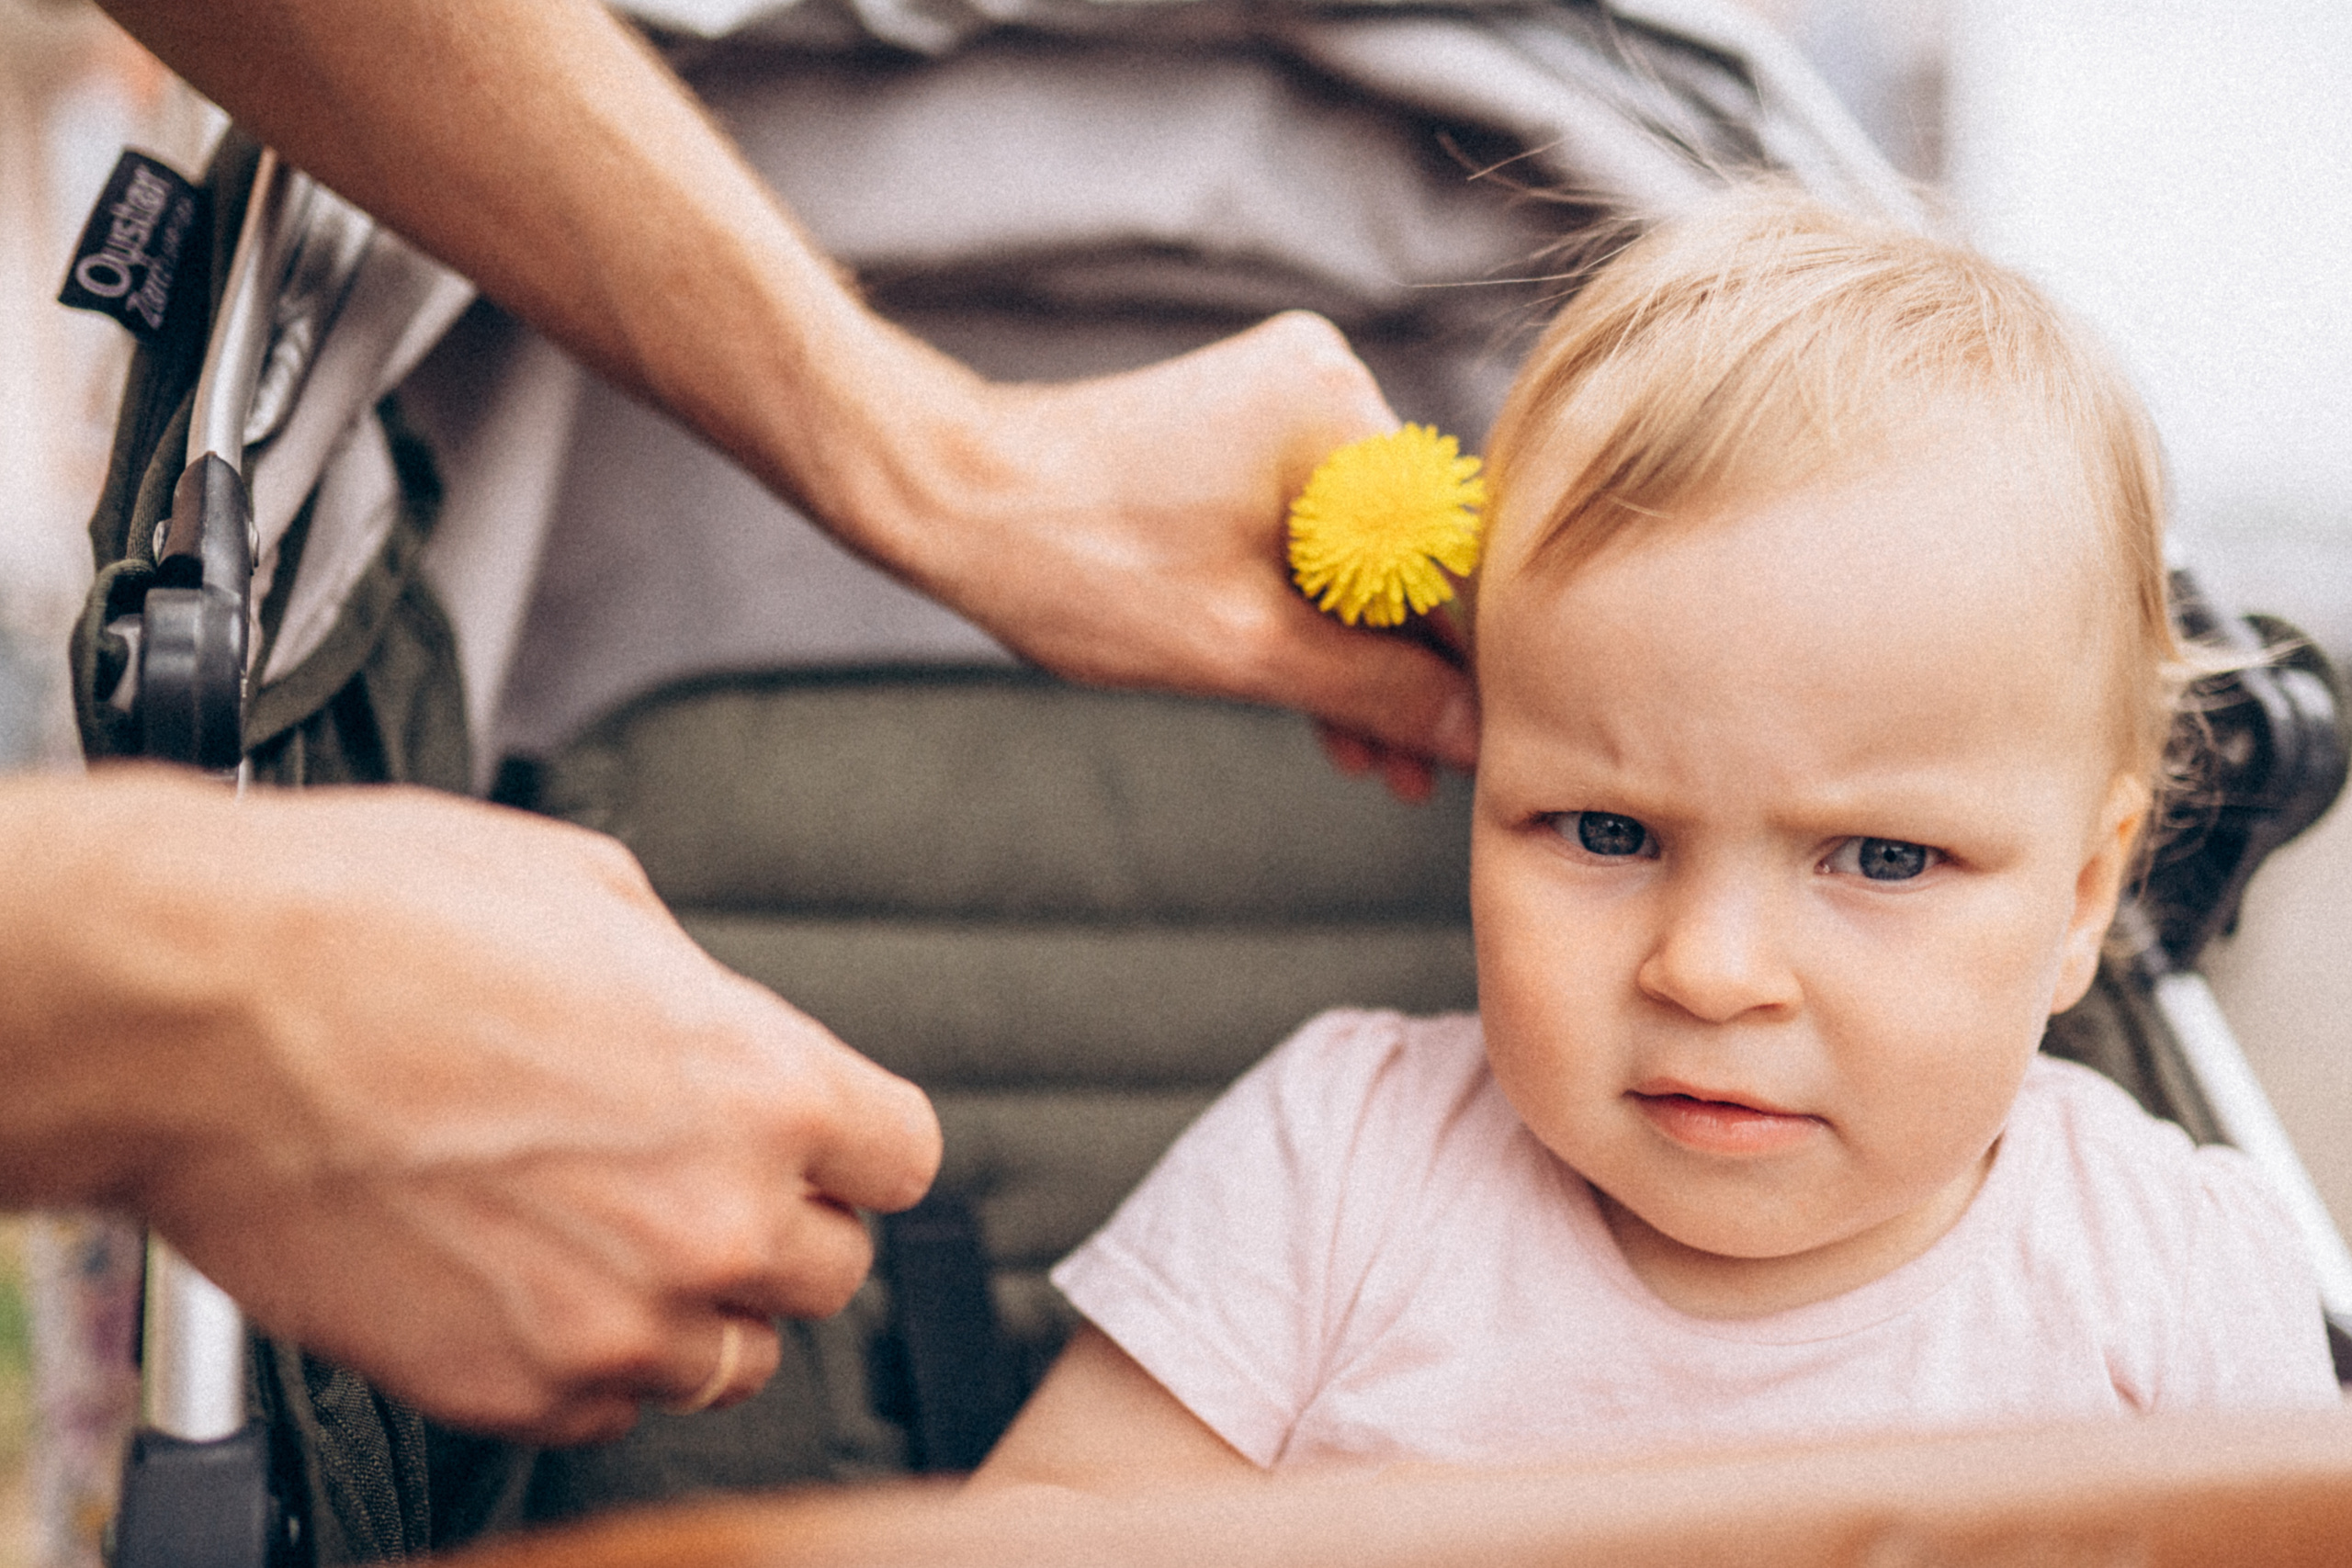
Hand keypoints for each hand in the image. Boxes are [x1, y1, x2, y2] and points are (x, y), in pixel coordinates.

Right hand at [2, 770, 939, 1442]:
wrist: (201, 1014)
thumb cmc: (376, 927)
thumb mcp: (597, 896)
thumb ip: (699, 994)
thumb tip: (717, 1027)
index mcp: (764, 1085)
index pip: (903, 1160)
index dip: (857, 1142)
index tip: (827, 1139)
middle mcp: (711, 1219)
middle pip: (832, 1271)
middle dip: (780, 1222)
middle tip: (699, 1176)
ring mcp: (612, 1320)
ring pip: (733, 1360)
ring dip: (696, 1306)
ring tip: (612, 1233)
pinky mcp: (508, 1384)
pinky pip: (609, 1406)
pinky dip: (591, 1357)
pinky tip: (535, 1279)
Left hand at [799, 312, 1480, 799]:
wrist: (949, 498)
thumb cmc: (1077, 562)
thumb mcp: (1242, 650)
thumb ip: (1374, 692)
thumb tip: (1472, 735)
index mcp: (1339, 416)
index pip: (1445, 564)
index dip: (1465, 673)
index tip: (1479, 757)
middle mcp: (1326, 386)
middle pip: (1406, 559)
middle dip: (1405, 675)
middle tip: (1416, 780)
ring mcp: (1284, 404)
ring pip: (1357, 557)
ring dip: (1358, 659)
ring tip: (1371, 764)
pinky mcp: (1245, 431)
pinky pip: (1310, 536)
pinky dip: (1312, 616)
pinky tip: (1326, 709)